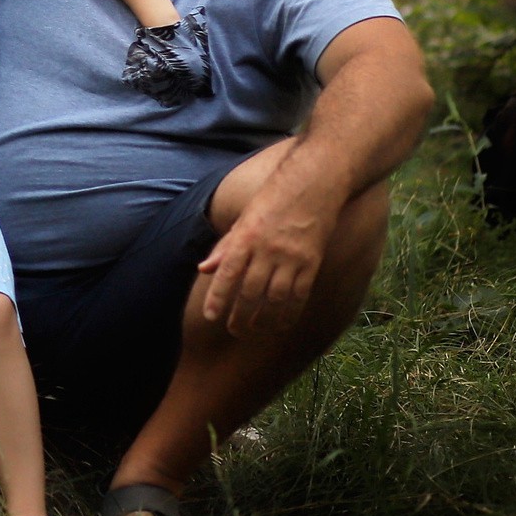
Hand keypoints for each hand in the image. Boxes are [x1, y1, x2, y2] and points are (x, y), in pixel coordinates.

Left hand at [196, 176, 332, 335]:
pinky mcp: (312, 262)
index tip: (210, 316)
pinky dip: (290, 313)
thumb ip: (225, 247)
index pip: (227, 273)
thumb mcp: (242, 219)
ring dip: (264, 319)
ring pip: (275, 297)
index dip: (218, 297)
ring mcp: (291, 257)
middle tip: (233, 330)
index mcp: (246, 236)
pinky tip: (281, 324)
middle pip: (251, 291)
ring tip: (254, 330)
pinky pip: (300, 294)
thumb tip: (204, 269)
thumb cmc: (272, 201)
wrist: (312, 185)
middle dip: (240, 315)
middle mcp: (267, 249)